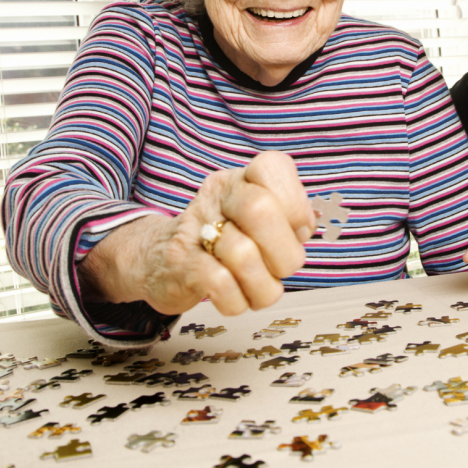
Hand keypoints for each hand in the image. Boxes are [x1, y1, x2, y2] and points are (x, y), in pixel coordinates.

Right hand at [84, 151, 314, 315]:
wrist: (158, 259)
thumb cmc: (222, 240)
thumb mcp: (256, 219)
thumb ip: (288, 217)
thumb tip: (309, 225)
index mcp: (241, 180)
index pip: (272, 167)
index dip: (295, 204)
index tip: (298, 230)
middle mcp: (217, 196)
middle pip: (260, 210)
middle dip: (285, 252)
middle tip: (282, 267)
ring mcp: (196, 227)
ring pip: (244, 256)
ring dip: (263, 286)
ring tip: (257, 286)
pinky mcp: (180, 262)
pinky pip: (221, 284)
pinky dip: (238, 300)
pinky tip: (235, 297)